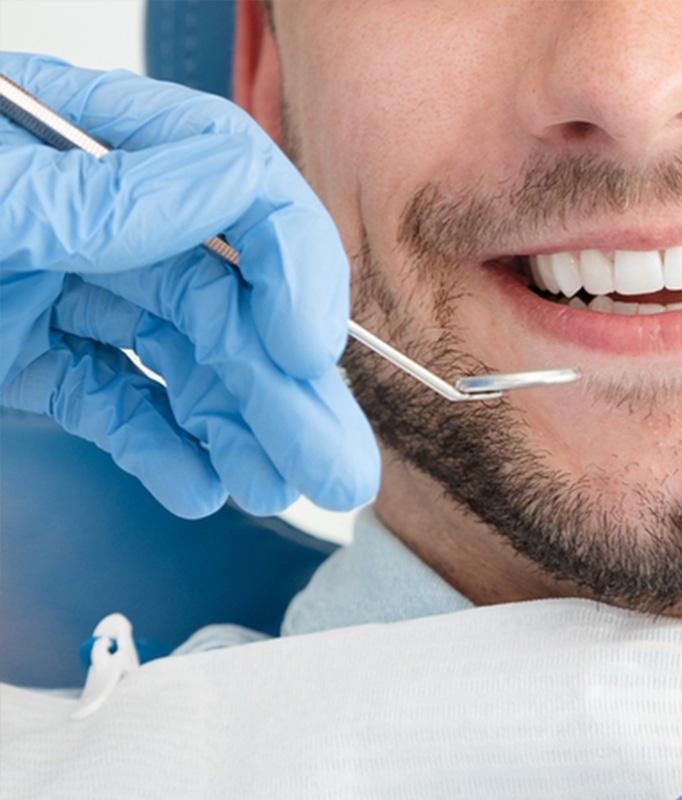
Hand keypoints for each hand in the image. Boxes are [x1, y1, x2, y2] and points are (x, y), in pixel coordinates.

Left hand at [0, 52, 378, 517]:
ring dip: (239, 427)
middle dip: (284, 385)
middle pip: (221, 291)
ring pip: (181, 356)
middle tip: (336, 467)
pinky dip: (159, 443)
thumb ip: (80, 196)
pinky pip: (114, 395)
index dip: (287, 259)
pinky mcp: (26, 351)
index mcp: (70, 142)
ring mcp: (54, 284)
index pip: (224, 177)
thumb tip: (215, 193)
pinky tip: (196, 482)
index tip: (305, 347)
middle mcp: (78, 212)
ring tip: (279, 488)